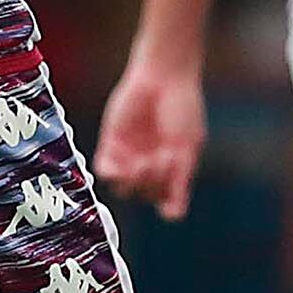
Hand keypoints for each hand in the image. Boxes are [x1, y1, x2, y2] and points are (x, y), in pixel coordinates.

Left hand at [94, 56, 207, 220]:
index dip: (169, 207)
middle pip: (147, 196)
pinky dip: (114, 175)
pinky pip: (105, 172)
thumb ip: (179, 178)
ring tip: (143, 163)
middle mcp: (151, 168)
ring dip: (135, 183)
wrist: (163, 77)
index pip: (168, 204)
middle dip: (155, 184)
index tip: (172, 198)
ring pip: (124, 190)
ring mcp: (130, 158)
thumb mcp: (187, 146)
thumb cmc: (182, 109)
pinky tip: (124, 166)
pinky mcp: (111, 145)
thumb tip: (172, 215)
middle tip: (163, 158)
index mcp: (173, 171)